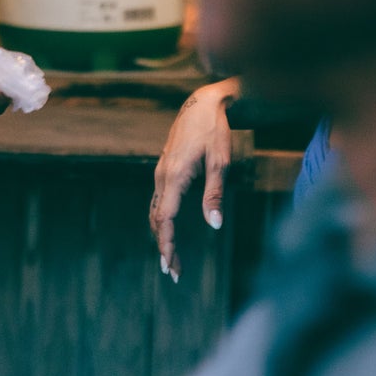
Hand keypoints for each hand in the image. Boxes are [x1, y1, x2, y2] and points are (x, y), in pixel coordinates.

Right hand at [150, 78, 239, 279]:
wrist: (202, 103)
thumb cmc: (214, 131)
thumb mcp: (220, 162)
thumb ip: (215, 194)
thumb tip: (214, 225)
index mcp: (175, 176)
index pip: (165, 218)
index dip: (166, 244)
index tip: (169, 265)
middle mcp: (162, 176)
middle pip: (156, 219)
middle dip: (164, 246)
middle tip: (174, 272)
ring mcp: (161, 172)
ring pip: (155, 210)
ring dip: (162, 235)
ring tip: (172, 257)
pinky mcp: (164, 169)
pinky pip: (158, 200)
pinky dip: (161, 220)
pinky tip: (169, 230)